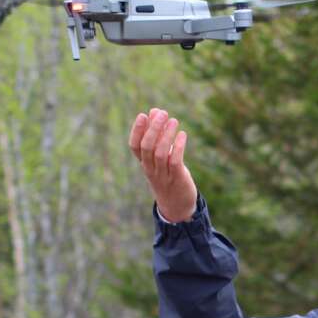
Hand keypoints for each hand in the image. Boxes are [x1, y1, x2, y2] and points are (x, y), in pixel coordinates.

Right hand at [129, 108, 197, 222]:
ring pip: (160, 153)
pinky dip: (178, 147)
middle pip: (147, 147)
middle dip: (153, 129)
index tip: (143, 115)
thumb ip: (158, 134)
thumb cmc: (168, 175)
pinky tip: (183, 135)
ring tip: (174, 121)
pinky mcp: (177, 178)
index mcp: (144, 163)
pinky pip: (175, 162)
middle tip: (162, 113)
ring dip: (167, 135)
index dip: (137, 130)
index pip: (134, 146)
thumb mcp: (161, 156)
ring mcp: (163, 174)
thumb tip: (155, 111)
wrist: (177, 206)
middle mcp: (151, 168)